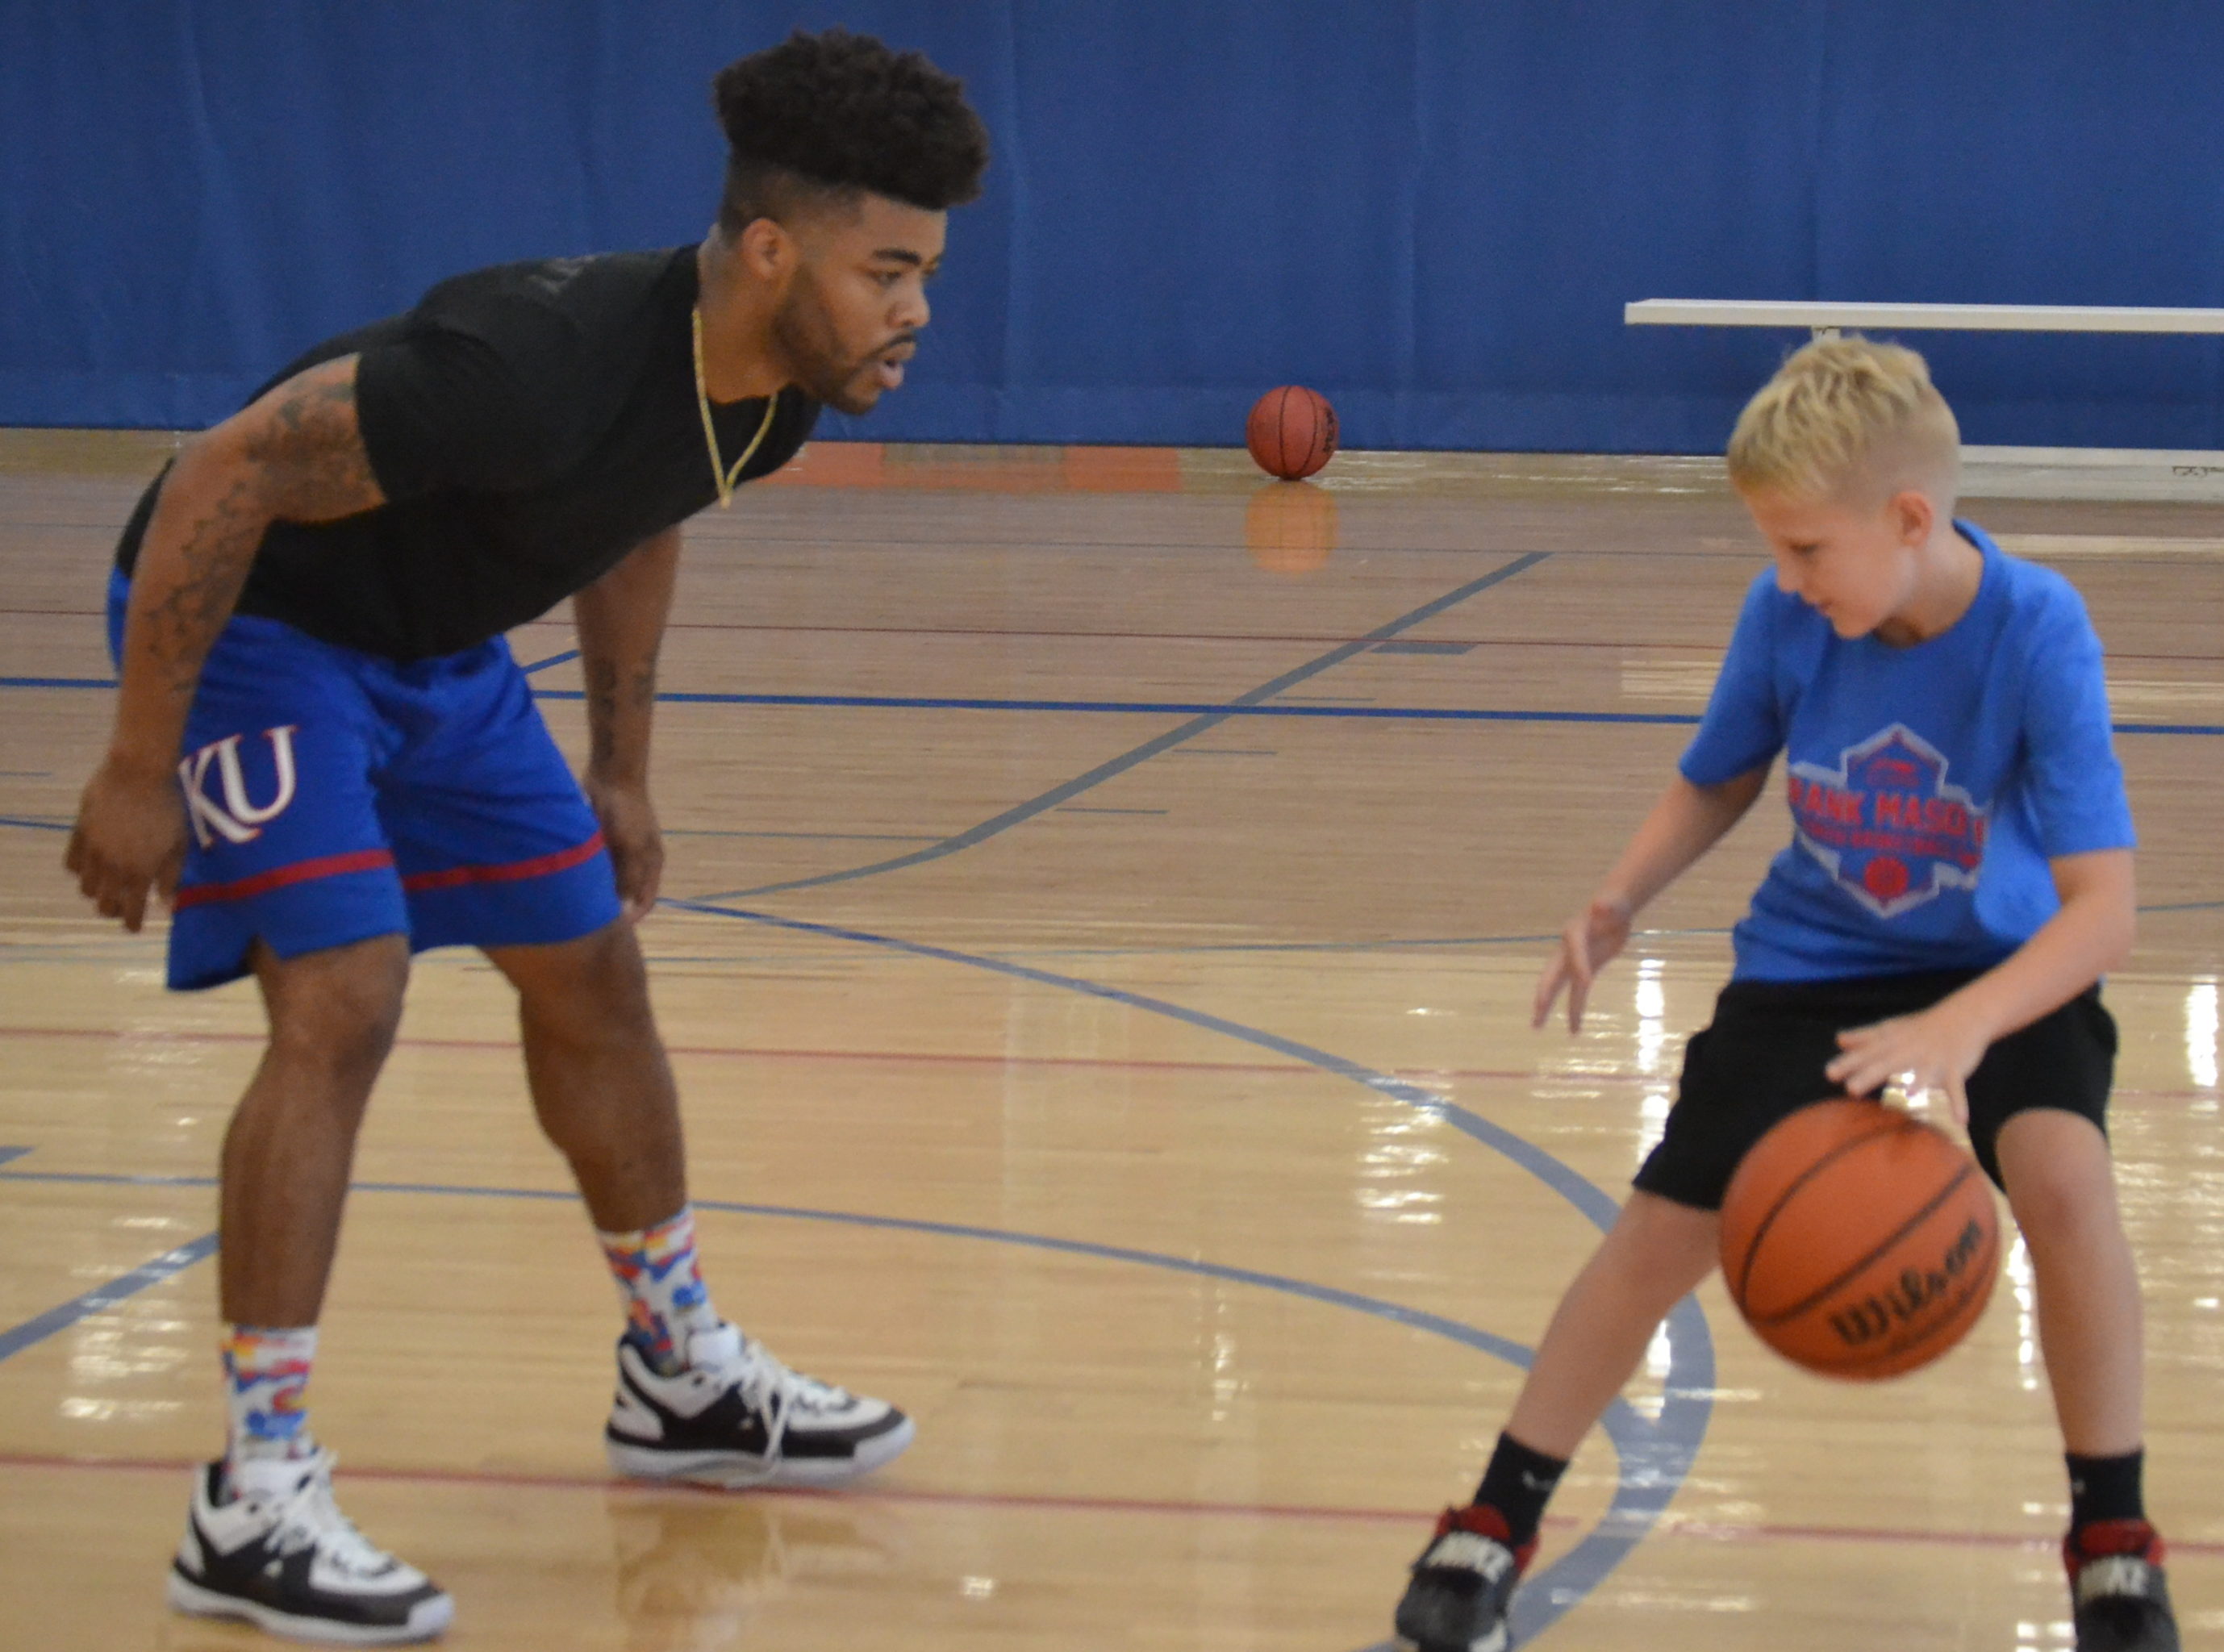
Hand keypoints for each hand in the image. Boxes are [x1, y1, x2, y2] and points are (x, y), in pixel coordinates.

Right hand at [66, 754, 187, 931]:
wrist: (137, 774)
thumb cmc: (167, 808)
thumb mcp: (178, 845)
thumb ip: (171, 878)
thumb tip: (168, 908)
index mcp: (139, 873)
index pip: (130, 911)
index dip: (131, 924)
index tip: (133, 928)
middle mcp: (112, 868)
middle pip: (103, 904)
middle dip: (113, 910)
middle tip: (122, 904)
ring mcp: (92, 852)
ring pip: (85, 887)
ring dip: (96, 891)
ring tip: (107, 885)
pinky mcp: (78, 834)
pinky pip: (70, 863)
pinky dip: (79, 870)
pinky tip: (90, 865)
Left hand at [583, 771, 662, 923]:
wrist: (611, 774)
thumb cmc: (626, 811)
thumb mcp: (631, 847)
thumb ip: (629, 879)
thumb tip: (626, 913)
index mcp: (651, 864)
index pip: (644, 902)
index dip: (630, 918)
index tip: (610, 930)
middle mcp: (637, 861)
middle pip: (624, 894)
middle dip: (609, 907)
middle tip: (588, 920)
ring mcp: (619, 851)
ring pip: (607, 881)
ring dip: (596, 890)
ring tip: (575, 903)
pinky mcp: (602, 841)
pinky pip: (595, 866)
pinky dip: (585, 874)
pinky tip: (569, 880)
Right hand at [1532, 894, 1633, 1031]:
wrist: (1613, 909)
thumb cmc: (1614, 904)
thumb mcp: (1613, 904)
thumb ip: (1608, 905)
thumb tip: (1601, 904)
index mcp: (1574, 933)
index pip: (1575, 952)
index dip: (1579, 966)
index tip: (1587, 982)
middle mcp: (1568, 950)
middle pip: (1552, 977)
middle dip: (1544, 998)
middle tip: (1536, 1020)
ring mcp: (1575, 962)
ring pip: (1564, 989)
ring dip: (1562, 1010)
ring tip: (1564, 1033)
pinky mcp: (1586, 969)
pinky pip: (1578, 992)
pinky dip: (1576, 1009)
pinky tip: (1575, 1028)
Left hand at [1825, 1003, 1991, 1129]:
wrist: (1965, 1015)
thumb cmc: (1922, 1026)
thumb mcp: (1892, 1029)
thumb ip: (1865, 1037)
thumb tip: (1839, 1040)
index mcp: (1892, 1042)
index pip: (1867, 1053)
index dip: (1848, 1063)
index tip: (1829, 1074)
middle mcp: (1909, 1050)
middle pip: (1887, 1063)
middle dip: (1870, 1075)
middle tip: (1851, 1089)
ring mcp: (1933, 1059)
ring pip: (1922, 1073)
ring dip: (1915, 1085)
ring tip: (1906, 1098)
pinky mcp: (1955, 1067)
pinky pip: (1957, 1087)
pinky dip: (1959, 1102)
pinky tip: (1959, 1120)